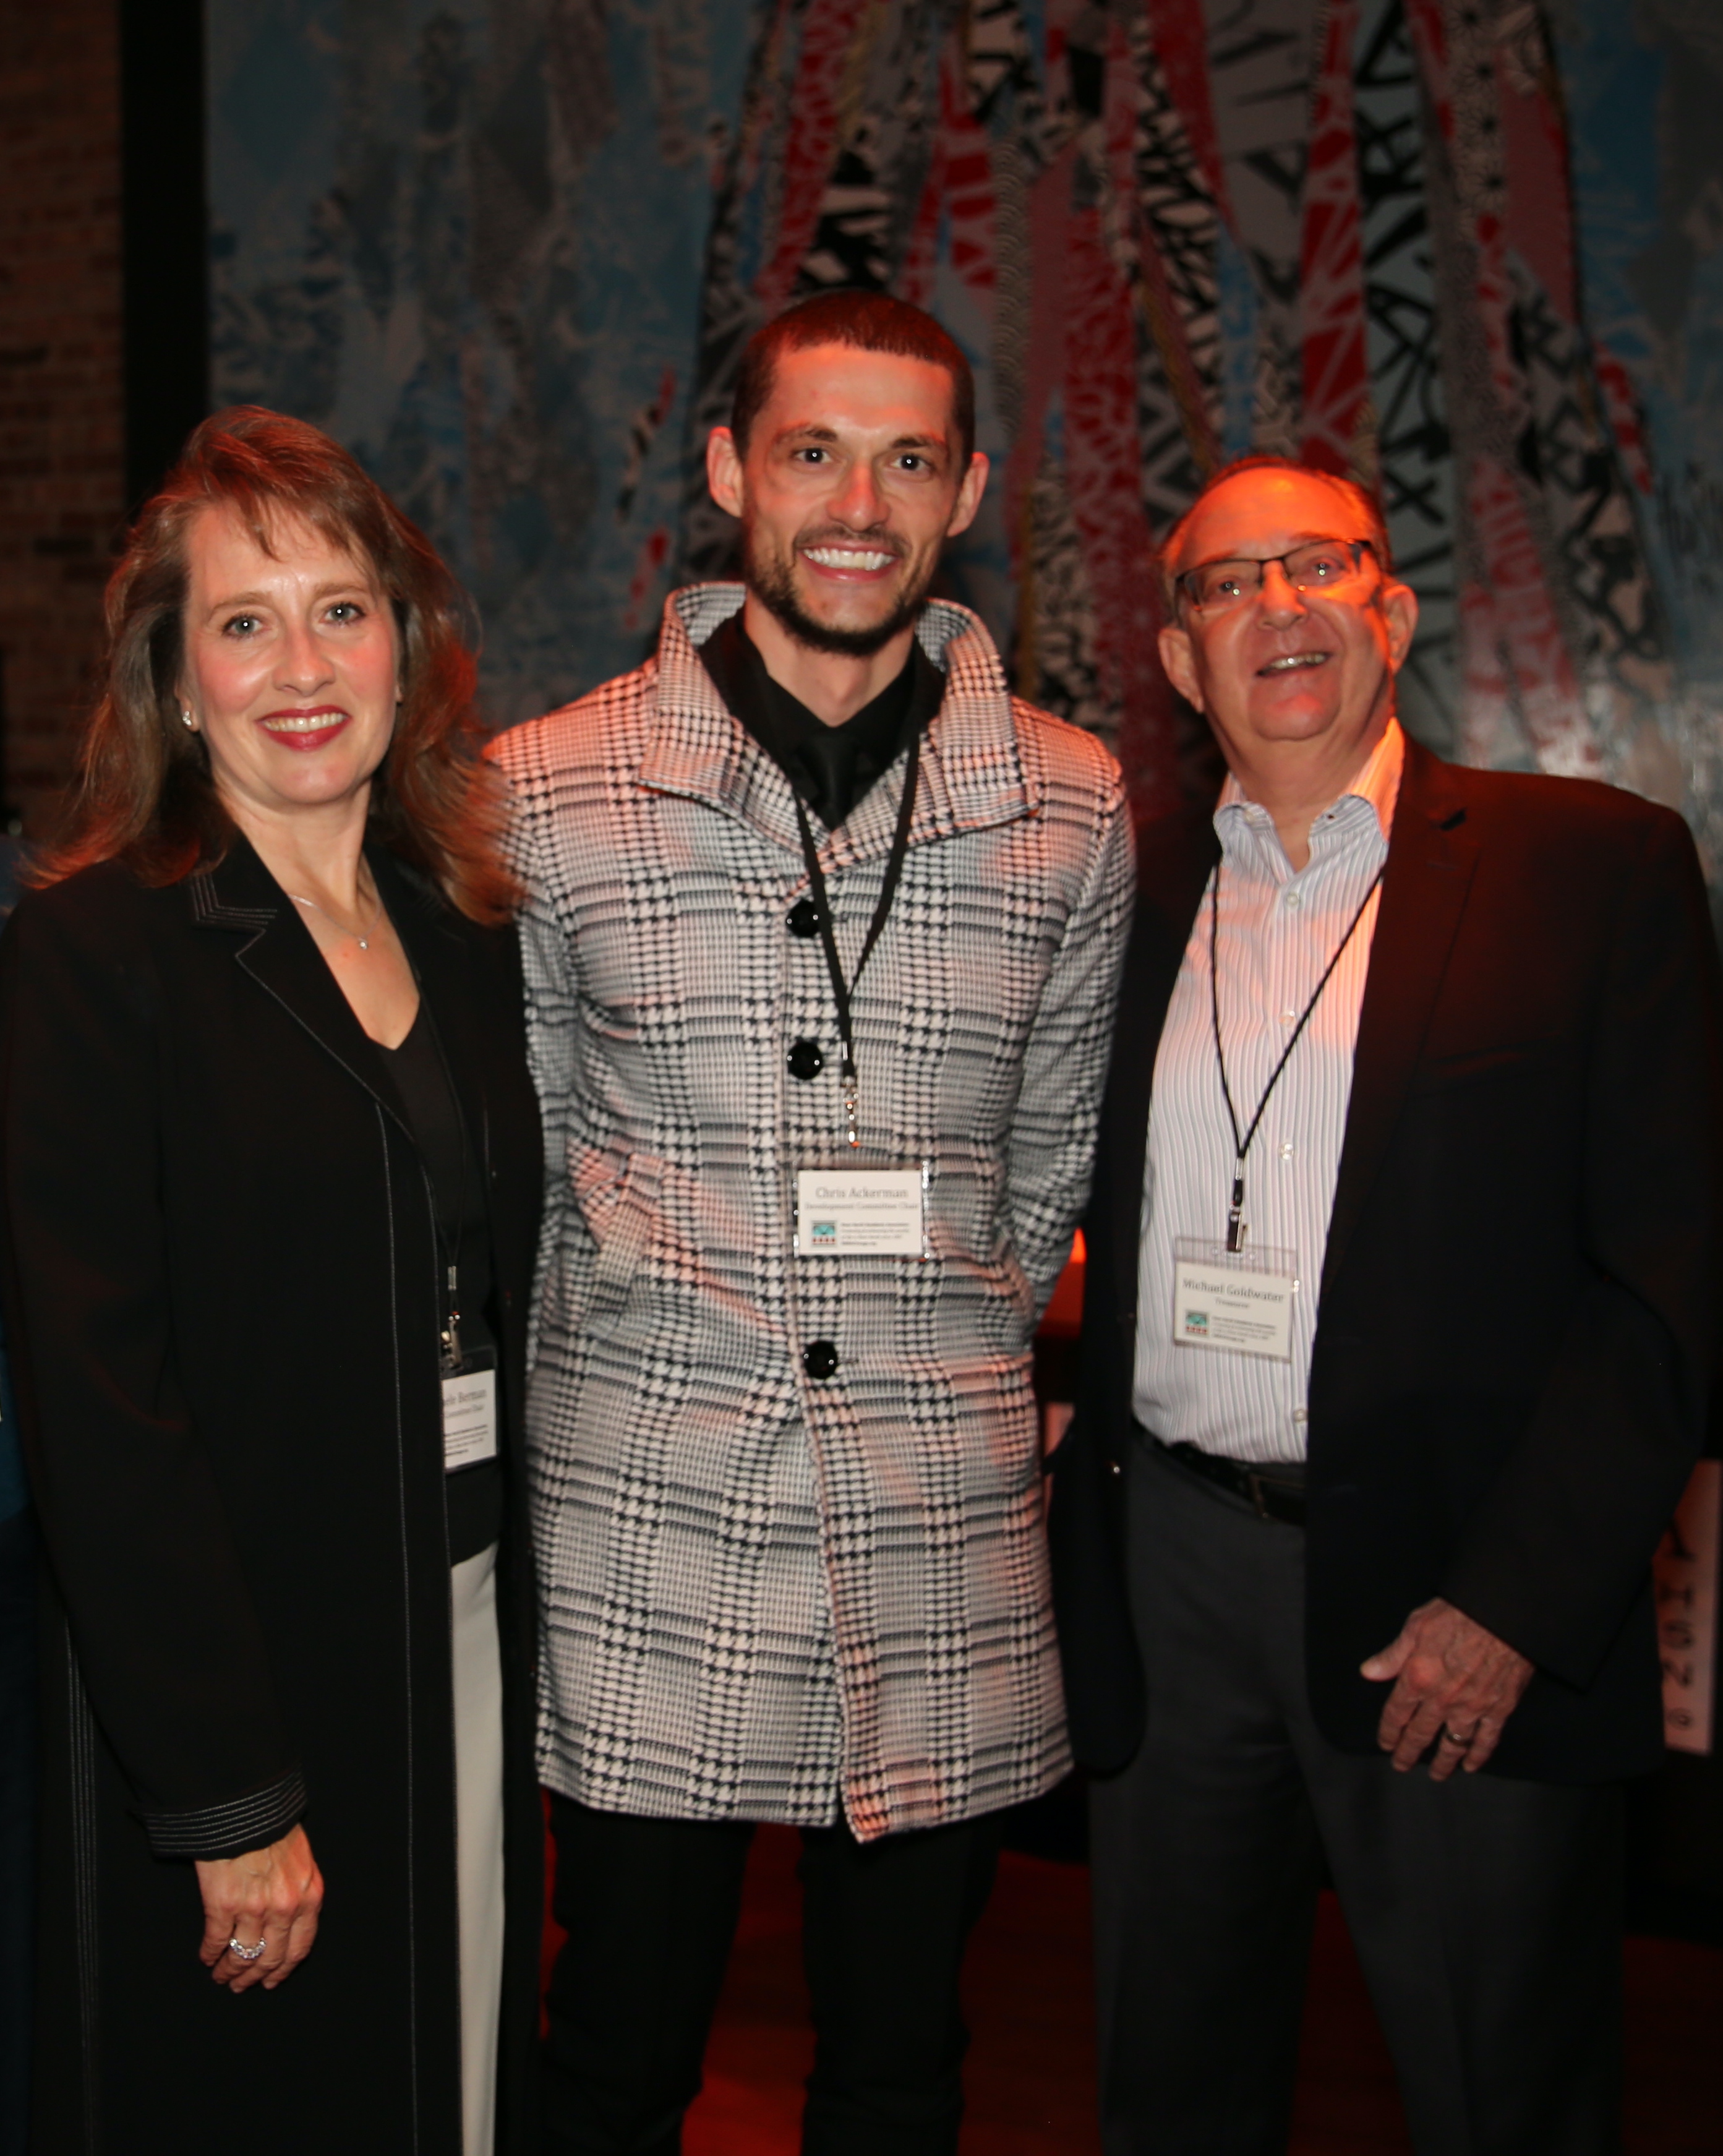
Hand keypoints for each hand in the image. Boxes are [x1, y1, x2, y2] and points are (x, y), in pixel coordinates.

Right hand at [195, 1824, 322, 1991]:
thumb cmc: (275, 1828)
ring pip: (242, 1955)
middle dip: (255, 1976)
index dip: (283, 1969)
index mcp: (308, 1897)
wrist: (248, 1807)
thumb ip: (300, 1890)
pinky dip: (210, 1954)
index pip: (299, 1948)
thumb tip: (293, 1918)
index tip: (271, 1980)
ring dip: (230, 1970)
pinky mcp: (223, 1905)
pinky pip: (216, 1941)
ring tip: (221, 1976)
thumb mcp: (302, 1859)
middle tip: (241, 1985)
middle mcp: (284, 1908)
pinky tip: (207, 1958)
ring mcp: (254, 1909)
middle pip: (270, 1959)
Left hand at [1360, 1598, 1533, 1779]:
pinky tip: (1472, 1765)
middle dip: (1409, 1753)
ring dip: (1443, 1762)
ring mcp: (1472, 1707)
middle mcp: (1442, 1700)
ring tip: (1437, 1775)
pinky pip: (1487, 1739)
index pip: (1396, 1714)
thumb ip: (1392, 1655)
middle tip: (1402, 1766)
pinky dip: (1479, 1755)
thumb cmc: (1457, 1614)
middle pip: (1421, 1734)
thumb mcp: (1415, 1626)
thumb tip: (1369, 1672)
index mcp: (1418, 1679)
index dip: (1389, 1732)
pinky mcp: (1499, 1708)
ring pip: (1453, 1743)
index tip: (1385, 1745)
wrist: (1502, 1615)